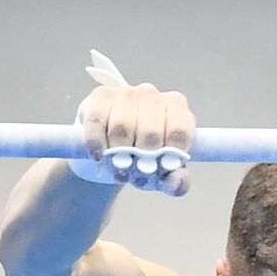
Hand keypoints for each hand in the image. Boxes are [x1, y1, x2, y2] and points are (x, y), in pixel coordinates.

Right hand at [72, 52, 195, 195]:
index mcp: (176, 108)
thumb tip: (177, 181)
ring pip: (121, 127)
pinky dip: (96, 143)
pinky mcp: (100, 96)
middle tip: (136, 174)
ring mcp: (125, 93)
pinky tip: (99, 156)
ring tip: (118, 169)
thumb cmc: (143, 157)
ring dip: (118, 155)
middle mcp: (152, 95)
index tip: (161, 170)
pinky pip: (97, 120)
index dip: (170, 155)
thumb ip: (176, 182)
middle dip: (142, 160)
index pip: (179, 130)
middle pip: (150, 132)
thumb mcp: (162, 174)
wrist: (111, 148)